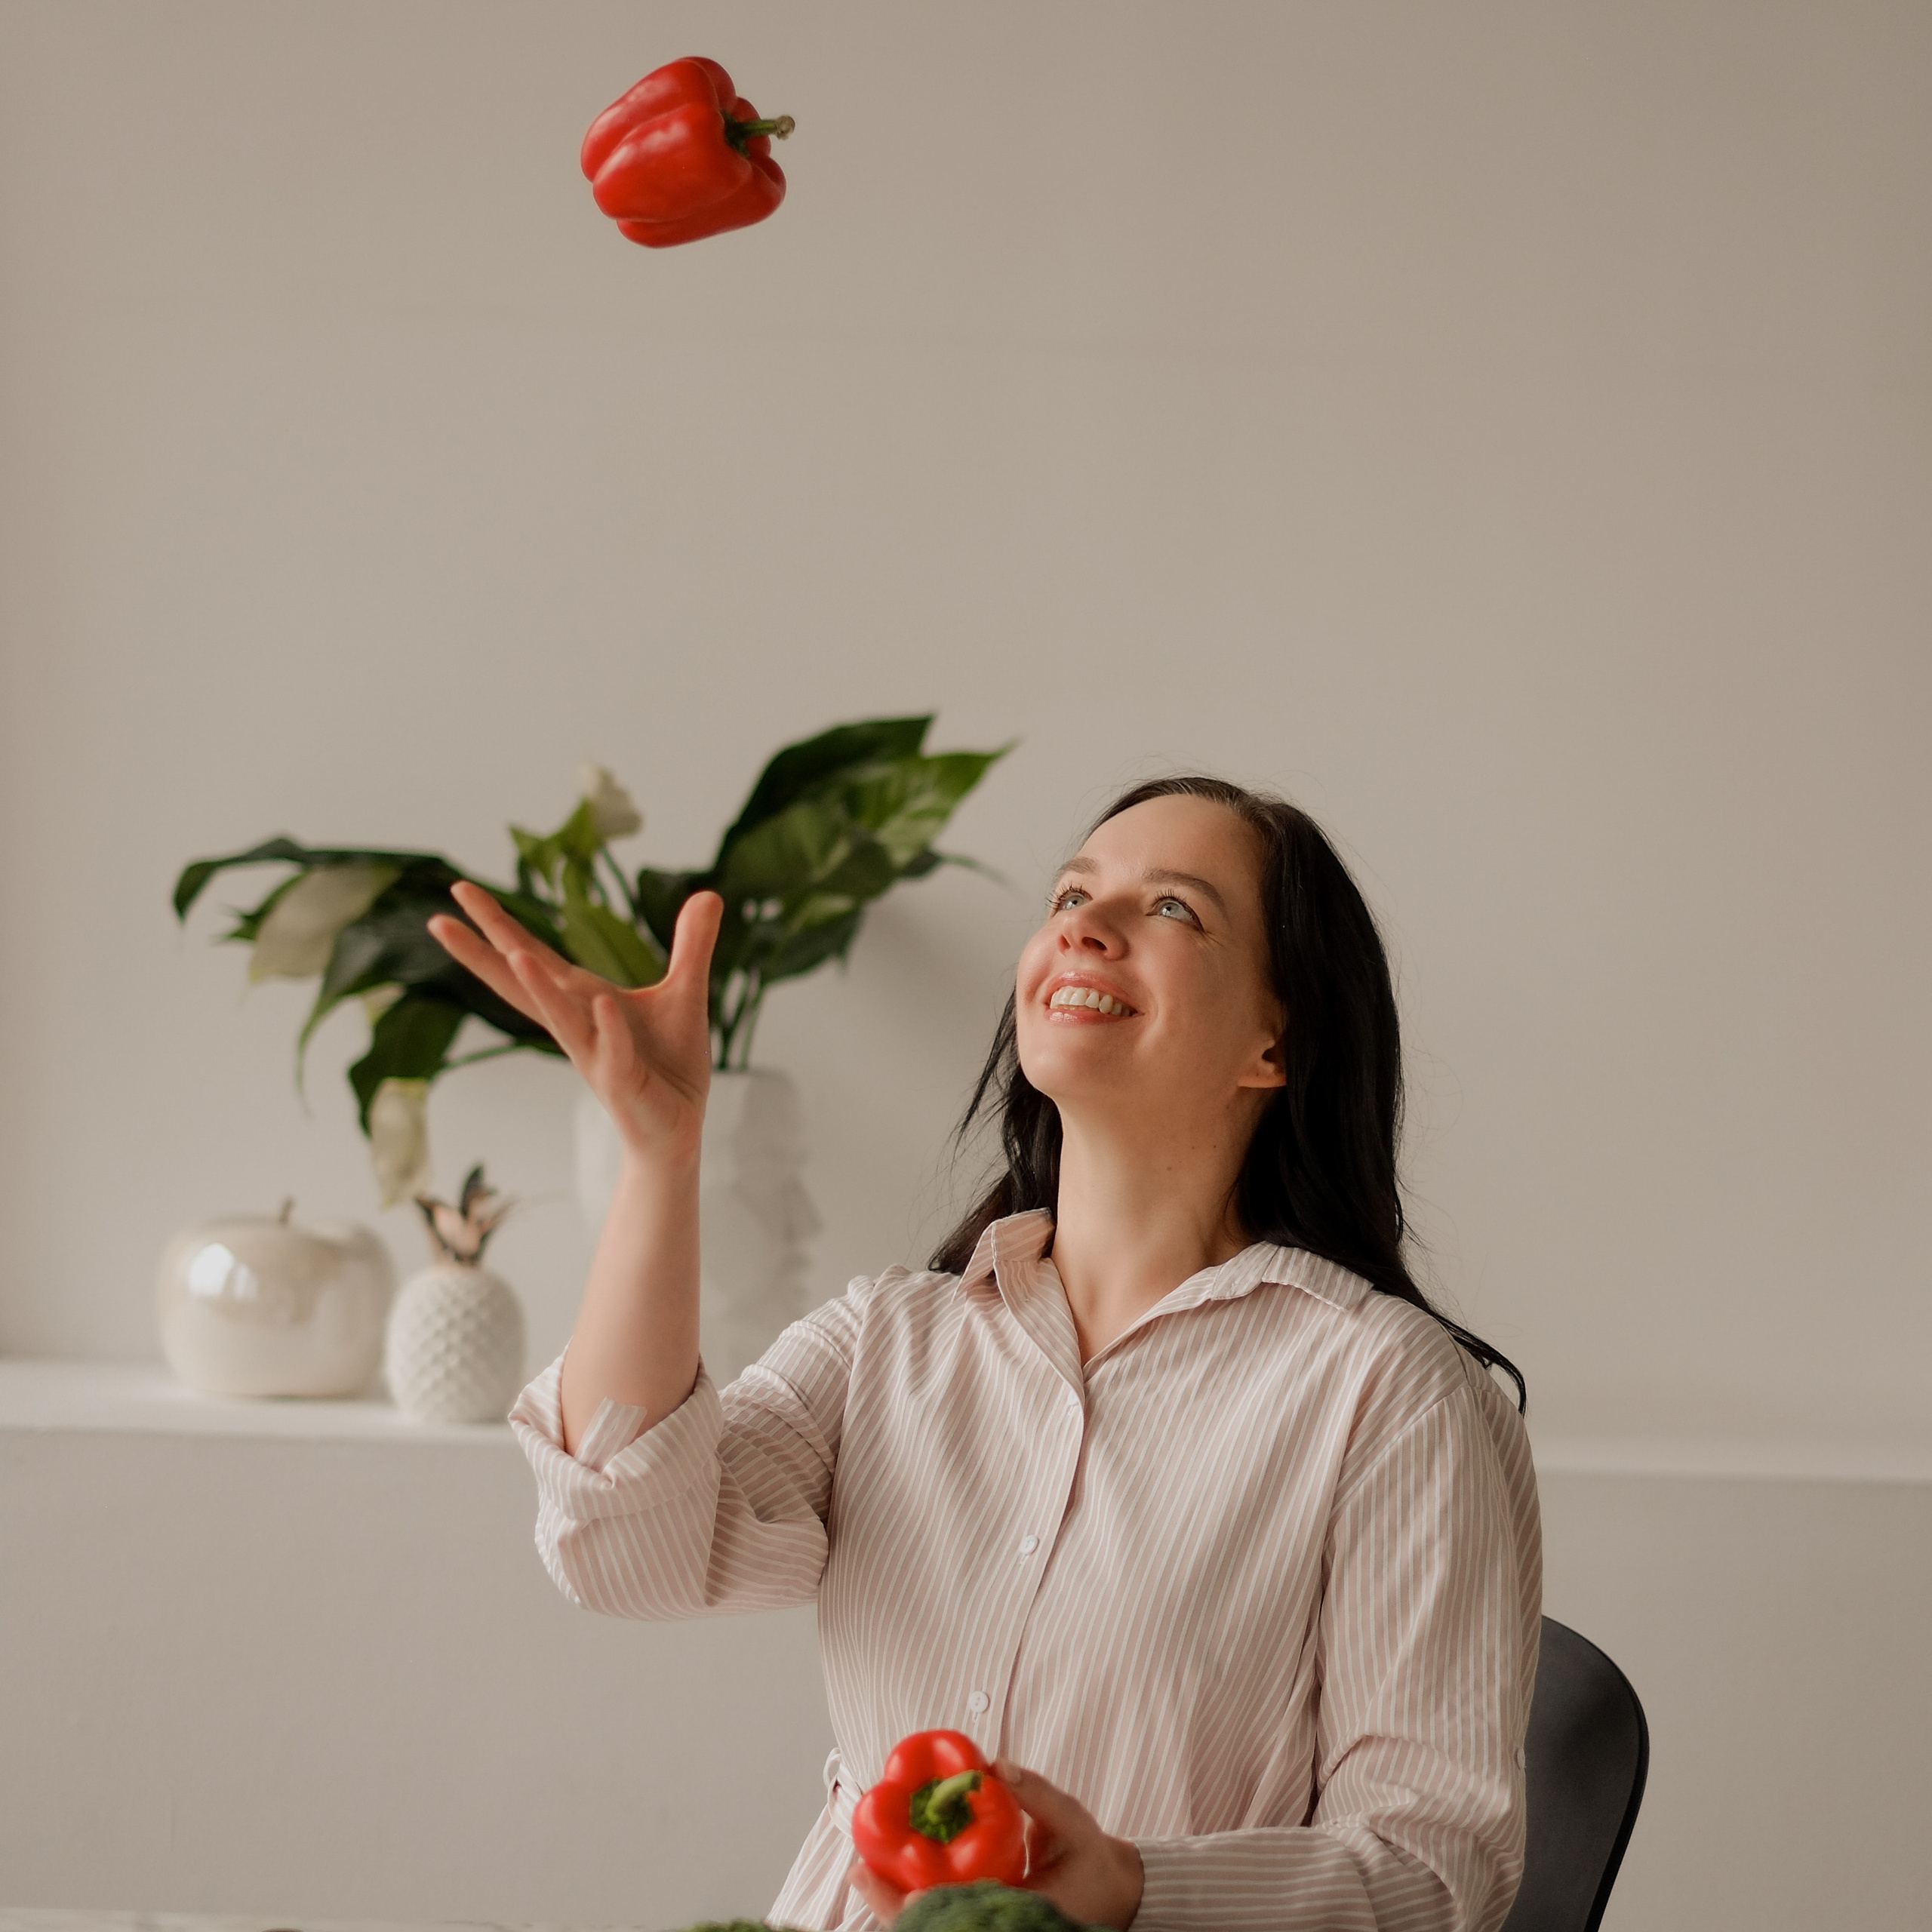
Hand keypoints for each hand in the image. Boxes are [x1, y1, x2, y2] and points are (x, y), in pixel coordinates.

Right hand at [428, 882, 722, 1162]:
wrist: (681, 1127)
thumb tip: (708, 894)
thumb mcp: (685, 992)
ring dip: (538, 988)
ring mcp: (596, 1054)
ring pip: (560, 1018)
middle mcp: (578, 1024)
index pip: (532, 955)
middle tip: (438, 920)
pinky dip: (609, 1028)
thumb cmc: (670, 1065)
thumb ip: (692, 945)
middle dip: (483, 951)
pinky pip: (615, 1051)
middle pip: (521, 982)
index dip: (498, 924)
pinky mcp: (623, 1082)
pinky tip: (604, 1003)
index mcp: (583, 999)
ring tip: (514, 954)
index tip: (460, 889)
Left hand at [844, 1761, 1142, 1929]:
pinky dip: (916, 1899)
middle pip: (932, 1928)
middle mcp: (996, 1925)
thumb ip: (1038, 1794)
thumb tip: (997, 1764)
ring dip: (896, 1903)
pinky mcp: (986, 1916)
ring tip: (862, 1872)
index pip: (954, 1914)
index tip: (882, 1880)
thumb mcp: (1073, 1822)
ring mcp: (989, 1924)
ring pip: (934, 1926)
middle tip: (856, 1870)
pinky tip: (892, 1875)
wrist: (1114, 1893)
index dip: (912, 1905)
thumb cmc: (1093, 1860)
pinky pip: (944, 1914)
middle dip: (890, 1905)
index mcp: (1018, 1913)